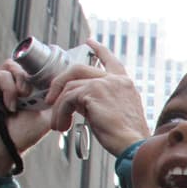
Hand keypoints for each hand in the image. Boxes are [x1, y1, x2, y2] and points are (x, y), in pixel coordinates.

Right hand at [0, 61, 51, 174]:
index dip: (47, 77)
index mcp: (31, 94)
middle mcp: (17, 87)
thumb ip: (56, 101)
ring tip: (24, 98)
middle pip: (28, 67)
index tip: (54, 85)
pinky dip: (10, 89)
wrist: (2, 143)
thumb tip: (65, 87)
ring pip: (16, 67)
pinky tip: (10, 105)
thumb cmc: (22, 135)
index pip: (40, 74)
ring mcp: (2, 84)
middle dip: (37, 79)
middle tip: (38, 95)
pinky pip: (4, 74)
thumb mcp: (48, 116)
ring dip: (24, 82)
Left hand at [45, 39, 149, 156]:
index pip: (111, 61)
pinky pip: (67, 99)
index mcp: (125, 85)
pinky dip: (61, 113)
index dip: (99, 50)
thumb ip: (99, 101)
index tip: (90, 42)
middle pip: (78, 68)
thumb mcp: (115, 113)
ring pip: (69, 87)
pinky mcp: (93, 92)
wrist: (135, 146)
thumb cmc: (127, 137)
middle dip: (60, 83)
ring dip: (59, 107)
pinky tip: (63, 126)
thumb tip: (78, 101)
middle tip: (51, 99)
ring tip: (59, 125)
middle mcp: (116, 80)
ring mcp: (104, 84)